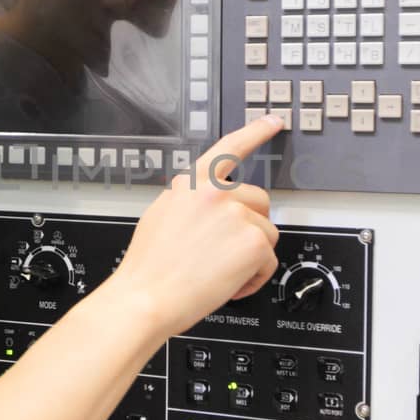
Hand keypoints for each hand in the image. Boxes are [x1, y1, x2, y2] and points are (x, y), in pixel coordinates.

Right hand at [106, 115, 283, 337]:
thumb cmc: (149, 267)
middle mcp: (216, 192)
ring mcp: (236, 214)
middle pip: (259, 201)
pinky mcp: (253, 241)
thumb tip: (210, 204)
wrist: (145, 297)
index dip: (255, 131)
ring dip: (250, 257)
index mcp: (192, 183)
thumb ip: (190, 200)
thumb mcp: (161, 215)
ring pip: (266, 234)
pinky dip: (254, 278)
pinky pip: (269, 261)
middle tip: (223, 252)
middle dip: (250, 227)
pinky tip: (228, 284)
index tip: (274, 121)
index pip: (229, 147)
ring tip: (219, 272)